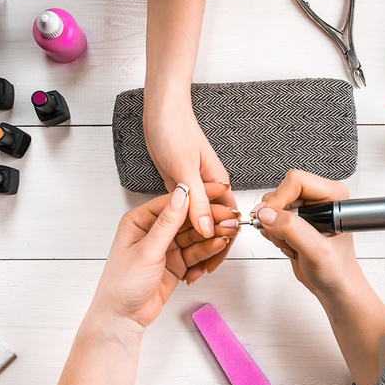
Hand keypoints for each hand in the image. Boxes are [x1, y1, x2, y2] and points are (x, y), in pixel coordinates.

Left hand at [89, 182, 234, 329]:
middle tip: (230, 215)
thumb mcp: (146, 250)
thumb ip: (167, 223)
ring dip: (212, 234)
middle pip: (187, 219)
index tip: (217, 191)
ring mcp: (166, 247)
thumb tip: (180, 195)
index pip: (173, 202)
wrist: (123, 317)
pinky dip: (207, 249)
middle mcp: (153, 231)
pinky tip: (219, 244)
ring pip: (194, 236)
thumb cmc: (122, 285)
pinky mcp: (176, 262)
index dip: (197, 197)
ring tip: (230, 230)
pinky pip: (195, 252)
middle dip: (209, 218)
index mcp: (140, 220)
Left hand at [143, 100, 237, 276]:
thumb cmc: (174, 130)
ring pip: (198, 226)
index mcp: (214, 183)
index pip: (225, 220)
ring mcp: (192, 192)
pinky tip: (180, 249)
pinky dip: (184, 235)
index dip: (222, 243)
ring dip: (197, 246)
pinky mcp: (179, 192)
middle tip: (201, 272)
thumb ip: (196, 201)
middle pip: (213, 226)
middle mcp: (205, 189)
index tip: (214, 263)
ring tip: (190, 269)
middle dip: (210, 250)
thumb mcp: (182, 171)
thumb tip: (209, 229)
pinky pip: (185, 220)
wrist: (158, 111)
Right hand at [251, 170, 362, 308]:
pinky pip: (271, 219)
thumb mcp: (316, 251)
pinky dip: (274, 235)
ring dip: (275, 229)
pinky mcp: (295, 221)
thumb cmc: (338, 271)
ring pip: (273, 207)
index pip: (296, 181)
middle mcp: (319, 199)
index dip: (279, 199)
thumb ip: (292, 230)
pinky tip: (289, 246)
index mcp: (333, 196)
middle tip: (285, 238)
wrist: (334, 287)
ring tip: (292, 245)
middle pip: (282, 192)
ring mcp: (306, 210)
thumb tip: (267, 214)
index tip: (270, 218)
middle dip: (276, 217)